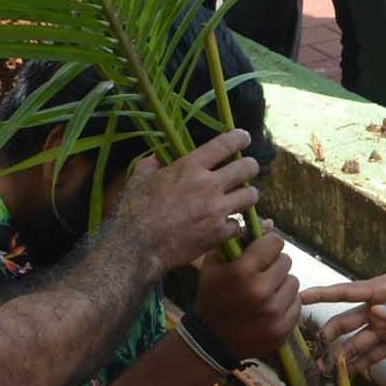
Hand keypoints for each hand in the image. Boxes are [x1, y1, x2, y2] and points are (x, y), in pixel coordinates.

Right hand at [113, 129, 260, 274]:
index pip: (225, 144)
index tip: (244, 138)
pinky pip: (240, 225)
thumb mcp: (138, 179)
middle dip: (250, 166)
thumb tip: (156, 158)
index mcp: (189, 167)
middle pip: (247, 168)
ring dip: (248, 195)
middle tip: (247, 169)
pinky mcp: (219, 233)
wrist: (137, 247)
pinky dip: (235, 224)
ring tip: (242, 198)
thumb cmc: (134, 212)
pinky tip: (228, 224)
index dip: (239, 138)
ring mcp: (216, 210)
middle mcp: (208, 185)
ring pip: (251, 196)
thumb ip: (150, 164)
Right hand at [194, 223, 299, 360]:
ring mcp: (274, 312)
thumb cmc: (212, 297)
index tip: (261, 252)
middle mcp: (261, 291)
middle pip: (286, 262)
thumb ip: (240, 240)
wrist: (211, 341)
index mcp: (243, 271)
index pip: (275, 243)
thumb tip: (270, 223)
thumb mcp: (215, 264)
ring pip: (294, 282)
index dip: (268, 245)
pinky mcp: (282, 329)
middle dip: (274, 265)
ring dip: (281, 284)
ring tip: (265, 292)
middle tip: (260, 275)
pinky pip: (297, 304)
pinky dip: (286, 304)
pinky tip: (269, 308)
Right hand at [300, 268, 385, 372]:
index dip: (321, 295)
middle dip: (328, 336)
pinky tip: (345, 375)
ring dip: (340, 355)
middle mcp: (375, 310)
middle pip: (344, 323)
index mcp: (378, 291)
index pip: (344, 293)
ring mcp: (383, 328)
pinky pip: (372, 355)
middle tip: (315, 352)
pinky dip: (358, 365)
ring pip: (355, 342)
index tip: (299, 297)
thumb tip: (376, 316)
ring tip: (324, 371)